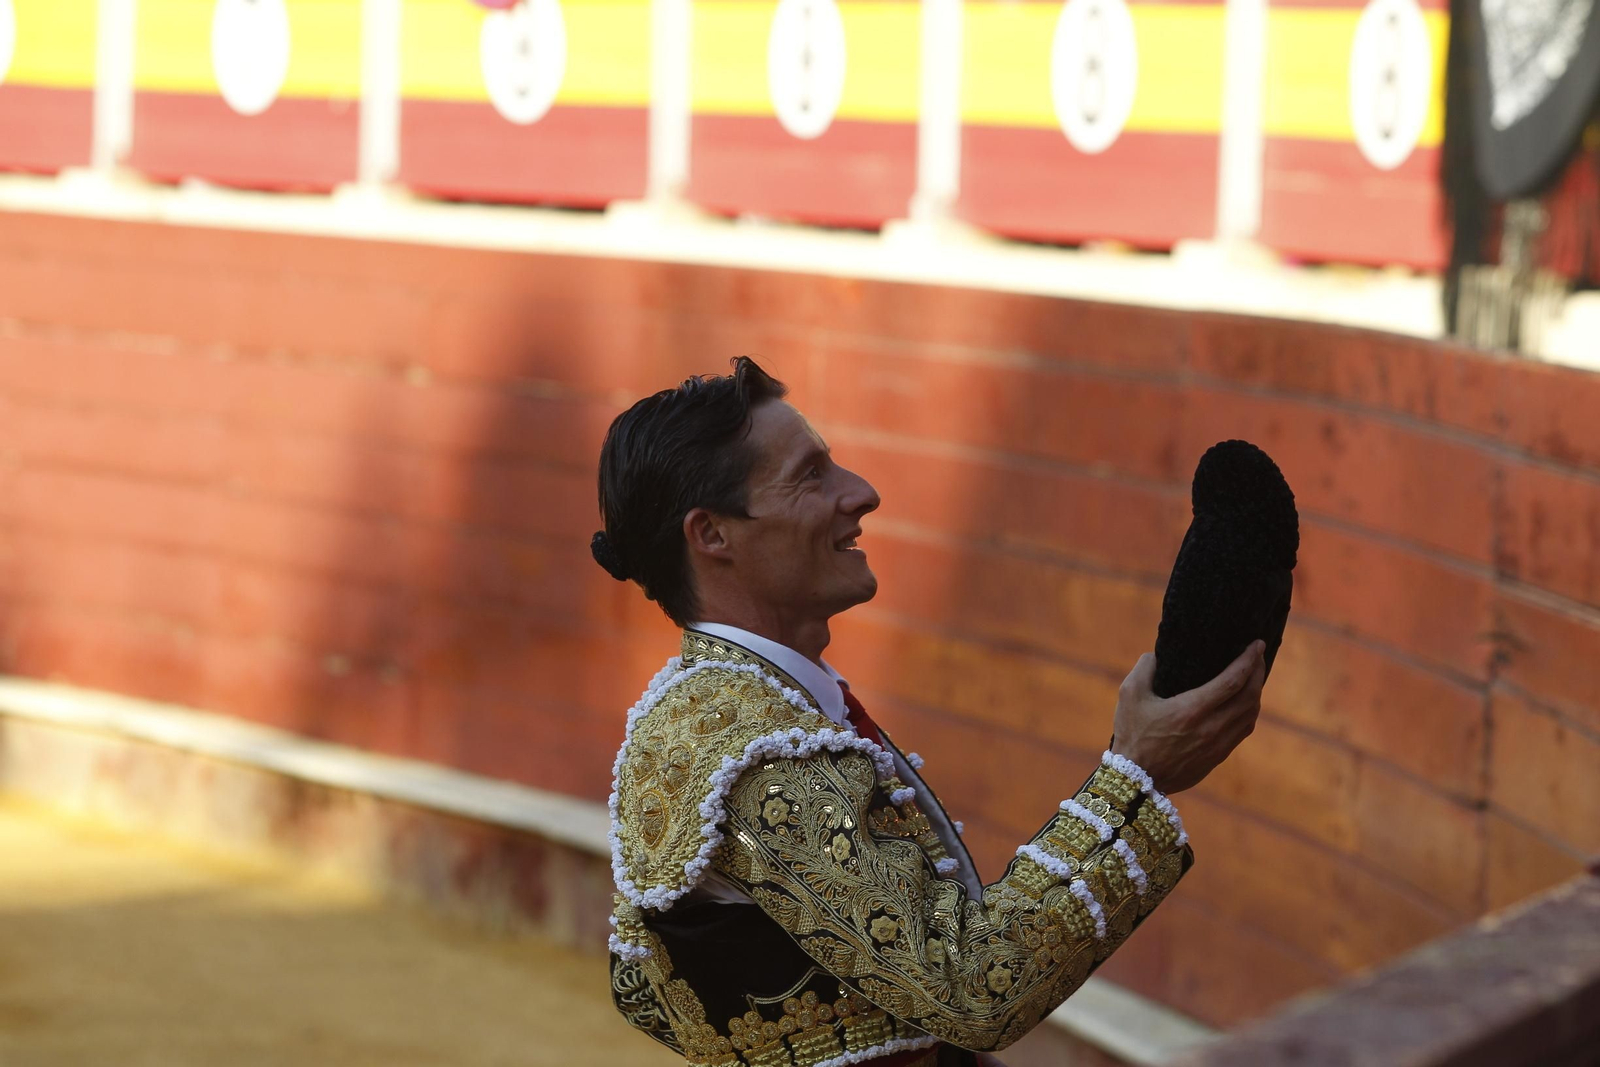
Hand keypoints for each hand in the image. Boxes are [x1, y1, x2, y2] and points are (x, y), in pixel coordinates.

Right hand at [1109, 641, 1264, 794]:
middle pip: (1250, 696)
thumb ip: (1144, 668)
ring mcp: (1217, 745)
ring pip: (1250, 715)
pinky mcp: (1217, 757)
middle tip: (1257, 655)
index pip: (1233, 681)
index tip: (1257, 644)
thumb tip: (1157, 655)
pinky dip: (1249, 712)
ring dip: (1256, 693)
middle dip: (1258, 672)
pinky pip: (1243, 730)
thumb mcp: (1129, 694)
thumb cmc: (1132, 735)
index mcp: (1192, 710)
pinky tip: (1244, 704)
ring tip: (1253, 677)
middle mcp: (1211, 728)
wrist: (1136, 780)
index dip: (1248, 660)